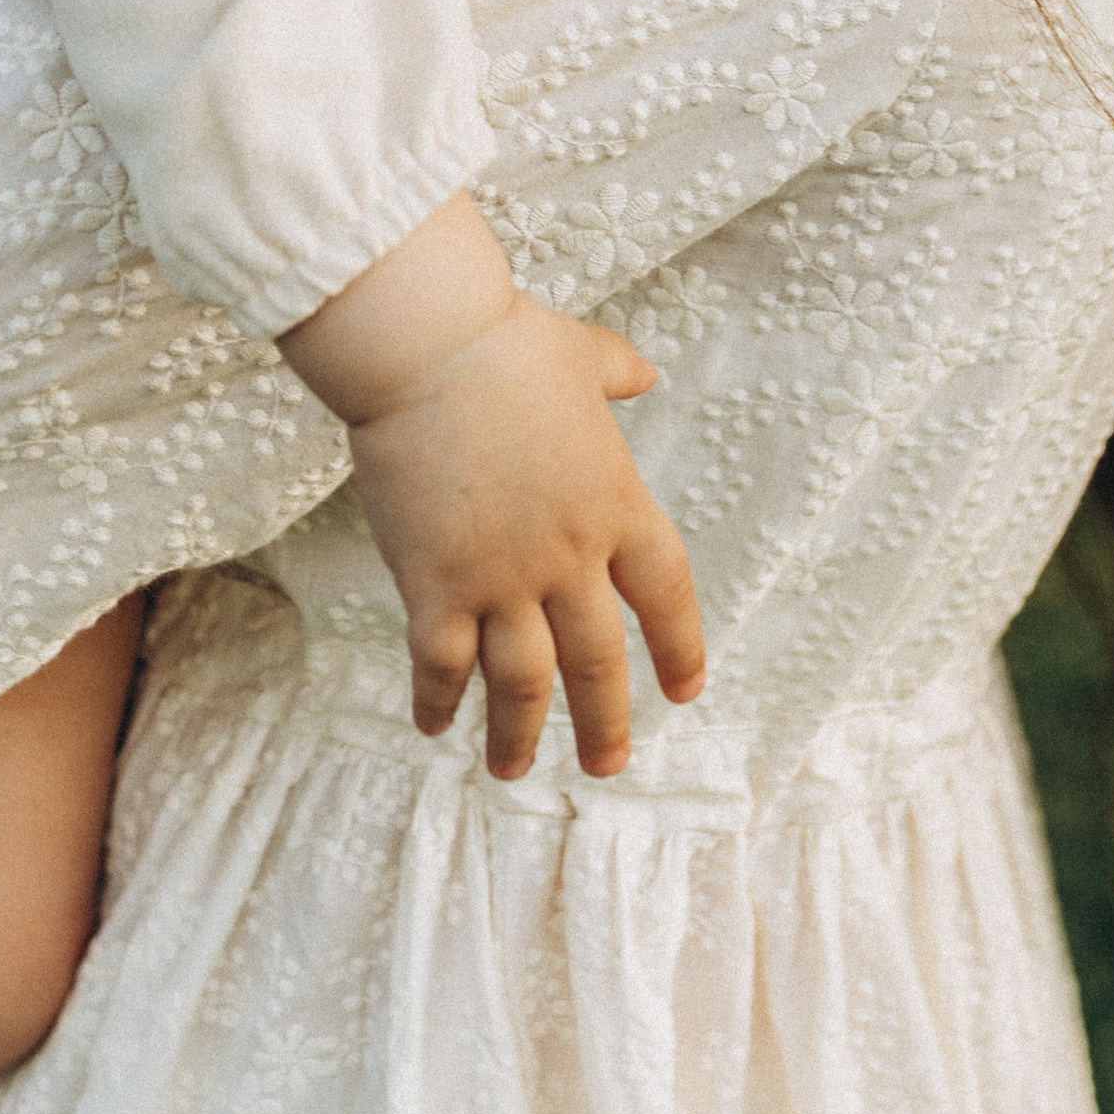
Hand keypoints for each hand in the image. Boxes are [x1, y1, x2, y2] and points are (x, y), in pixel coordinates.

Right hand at [282, 194, 703, 778]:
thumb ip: (618, 373)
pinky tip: (434, 726)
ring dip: (520, 734)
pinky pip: (443, 665)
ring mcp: (503, 577)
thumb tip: (647, 372)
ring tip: (514, 770)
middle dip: (605, 721)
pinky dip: (440, 702)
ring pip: (523, 683)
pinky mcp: (436, 585)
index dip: (680, 647)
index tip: (684, 691)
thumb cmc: (505, 342)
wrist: (429, 347)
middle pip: (597, 660)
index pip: (666, 595)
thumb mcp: (582, 353)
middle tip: (607, 766)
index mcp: (616, 504)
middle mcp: (569, 555)